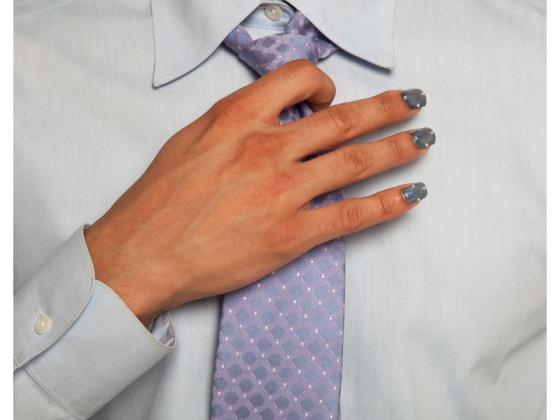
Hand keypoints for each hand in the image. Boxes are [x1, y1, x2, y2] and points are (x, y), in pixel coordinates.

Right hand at [84, 60, 431, 324]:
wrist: (140, 254)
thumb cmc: (158, 200)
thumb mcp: (191, 140)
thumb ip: (237, 124)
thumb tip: (274, 118)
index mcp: (238, 119)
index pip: (299, 79)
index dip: (325, 83)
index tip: (333, 95)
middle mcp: (266, 149)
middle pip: (343, 120)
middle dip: (387, 109)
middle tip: (415, 104)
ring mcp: (282, 192)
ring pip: (355, 162)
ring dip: (397, 149)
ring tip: (423, 141)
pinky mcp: (290, 235)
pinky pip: (350, 215)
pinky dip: (386, 204)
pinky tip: (410, 195)